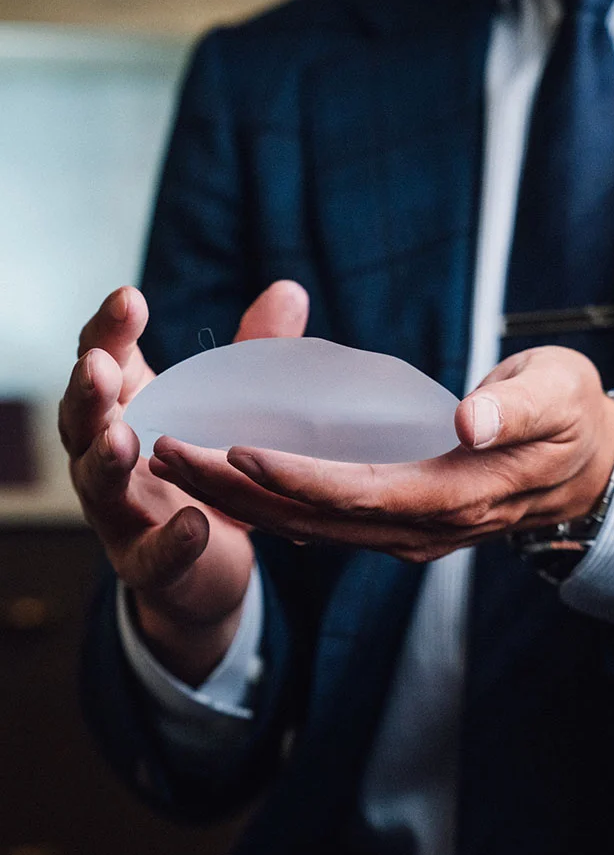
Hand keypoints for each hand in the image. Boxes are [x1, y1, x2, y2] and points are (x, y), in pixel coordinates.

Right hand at [59, 281, 308, 682]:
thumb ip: (253, 354)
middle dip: (87, 391)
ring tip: (122, 437)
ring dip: (106, 460)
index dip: (108, 333)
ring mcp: (120, 512)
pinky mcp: (146, 564)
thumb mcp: (229, 408)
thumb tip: (289, 291)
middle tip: (97, 365)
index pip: (104, 362)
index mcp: (129, 408)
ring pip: (99, 485)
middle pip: (83, 419)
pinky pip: (152, 555)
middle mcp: (109, 456)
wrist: (205, 563)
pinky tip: (196, 524)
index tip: (129, 299)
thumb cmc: (208, 468)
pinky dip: (171, 541)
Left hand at [148, 347, 613, 564]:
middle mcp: (420, 528)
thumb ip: (516, 408)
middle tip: (166, 451)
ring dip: (238, 499)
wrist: (582, 469)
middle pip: (315, 518)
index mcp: (456, 496)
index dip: (298, 477)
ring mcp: (405, 532)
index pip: (362, 493)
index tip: (235, 448)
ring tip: (173, 461)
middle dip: (237, 489)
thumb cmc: (570, 419)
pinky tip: (224, 478)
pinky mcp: (396, 522)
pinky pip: (322, 522)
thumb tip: (469, 420)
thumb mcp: (558, 396)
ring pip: (309, 526)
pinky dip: (269, 503)